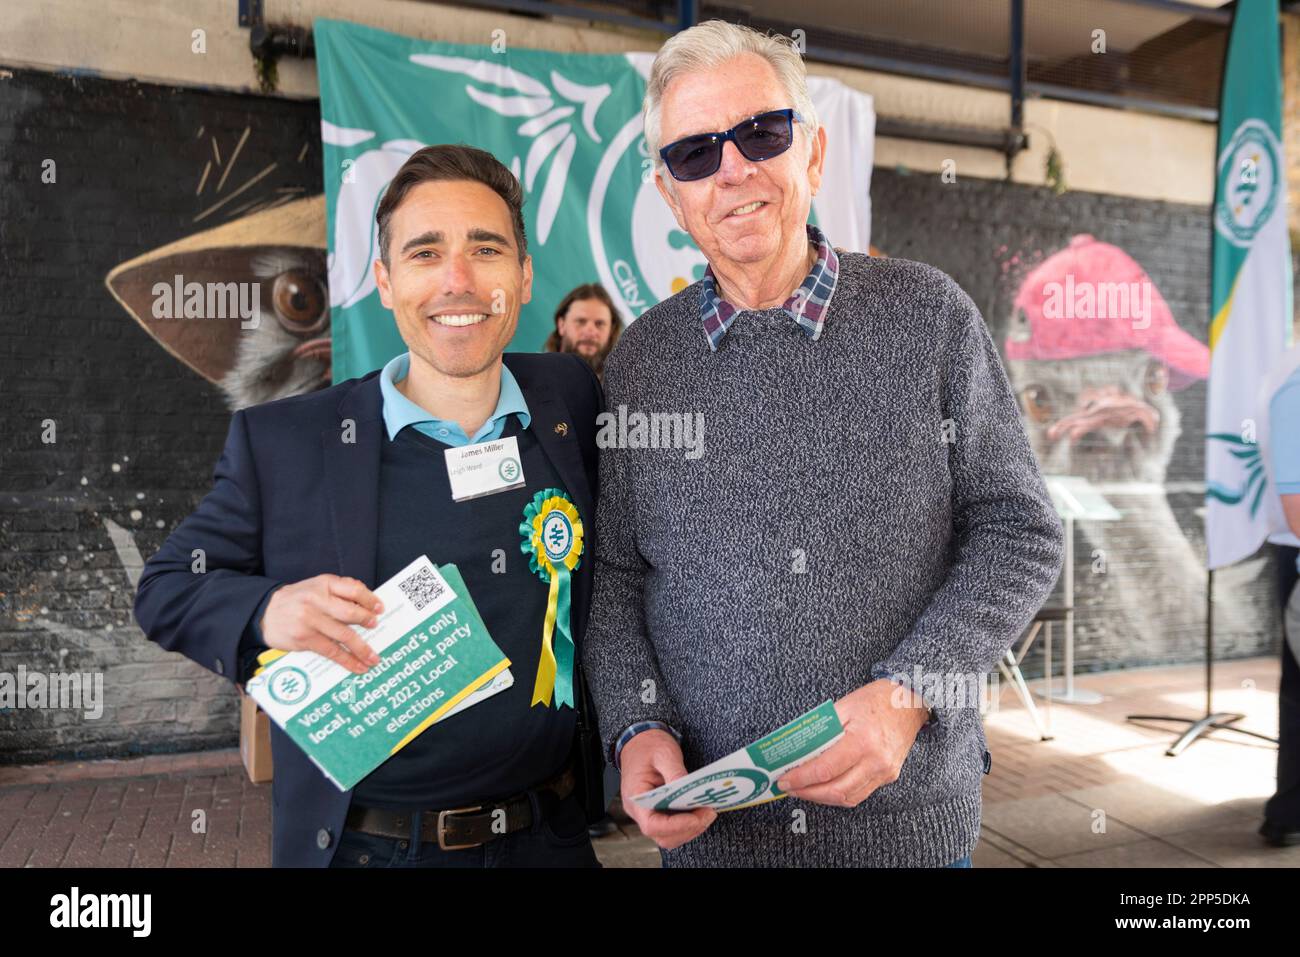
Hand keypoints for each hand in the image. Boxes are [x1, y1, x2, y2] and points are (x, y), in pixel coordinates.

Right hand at [259, 575, 382, 673]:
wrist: (264, 613)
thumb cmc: (296, 600)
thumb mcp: (315, 587)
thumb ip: (338, 590)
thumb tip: (365, 601)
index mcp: (323, 584)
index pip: (352, 588)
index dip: (369, 599)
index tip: (380, 608)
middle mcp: (317, 600)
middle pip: (349, 612)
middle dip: (366, 621)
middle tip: (376, 627)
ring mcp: (310, 621)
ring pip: (343, 635)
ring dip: (362, 648)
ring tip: (373, 658)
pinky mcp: (305, 639)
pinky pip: (331, 651)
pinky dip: (347, 660)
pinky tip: (357, 666)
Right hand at [619, 729, 716, 850]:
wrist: (639, 741)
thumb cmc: (647, 746)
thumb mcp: (663, 753)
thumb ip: (676, 772)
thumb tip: (690, 790)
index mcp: (635, 798)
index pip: (652, 825)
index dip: (677, 826)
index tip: (697, 816)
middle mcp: (639, 811)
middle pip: (663, 835)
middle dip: (689, 829)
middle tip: (709, 812)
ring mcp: (648, 814)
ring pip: (670, 836)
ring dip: (691, 829)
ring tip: (707, 812)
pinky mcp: (658, 812)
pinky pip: (672, 827)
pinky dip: (688, 824)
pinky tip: (700, 811)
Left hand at [776, 679, 929, 807]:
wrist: (910, 701)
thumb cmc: (876, 700)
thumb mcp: (844, 705)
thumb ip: (821, 729)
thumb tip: (796, 748)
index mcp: (862, 740)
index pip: (826, 769)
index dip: (802, 778)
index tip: (784, 780)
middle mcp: (876, 761)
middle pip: (836, 790)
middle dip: (808, 792)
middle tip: (789, 788)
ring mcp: (885, 771)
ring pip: (848, 797)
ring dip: (822, 797)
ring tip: (803, 789)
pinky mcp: (888, 776)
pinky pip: (860, 793)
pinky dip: (839, 794)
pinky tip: (824, 788)